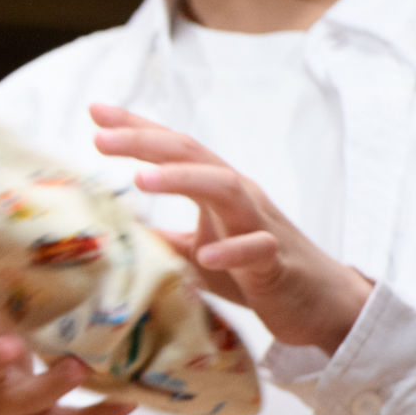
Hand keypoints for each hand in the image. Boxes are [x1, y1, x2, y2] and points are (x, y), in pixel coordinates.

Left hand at [89, 103, 371, 352]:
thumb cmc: (253, 273)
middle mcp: (238, 196)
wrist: (320, 303)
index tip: (95, 110)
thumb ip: (161, 236)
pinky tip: (207, 255)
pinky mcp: (278, 263)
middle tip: (100, 138)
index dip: (137, 128)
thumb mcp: (195, 252)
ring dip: (182, 180)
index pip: (174, 149)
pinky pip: (258, 249)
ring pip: (225, 189)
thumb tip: (115, 227)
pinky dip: (233, 249)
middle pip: (192, 155)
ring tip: (140, 179)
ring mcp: (260, 225)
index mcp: (216, 189)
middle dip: (146, 142)